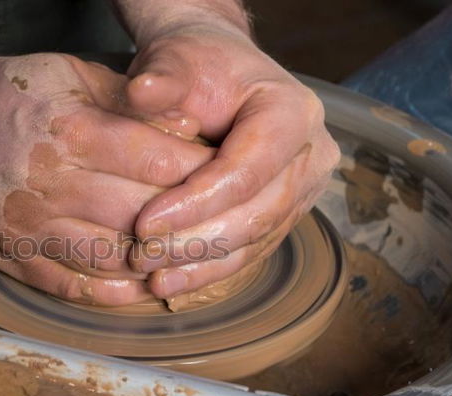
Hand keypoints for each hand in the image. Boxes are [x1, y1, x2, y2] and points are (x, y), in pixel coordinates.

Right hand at [0, 51, 214, 304]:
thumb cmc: (8, 94)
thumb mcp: (70, 74)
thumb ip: (129, 101)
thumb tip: (189, 129)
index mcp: (72, 129)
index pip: (158, 160)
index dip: (200, 173)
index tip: (225, 178)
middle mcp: (52, 182)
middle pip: (143, 214)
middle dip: (189, 223)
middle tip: (219, 225)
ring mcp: (29, 224)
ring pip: (112, 257)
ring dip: (156, 264)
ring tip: (185, 259)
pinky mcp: (11, 253)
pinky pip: (70, 285)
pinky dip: (111, 293)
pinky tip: (139, 285)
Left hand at [124, 19, 340, 298]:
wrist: (214, 71)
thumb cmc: (195, 63)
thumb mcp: (176, 58)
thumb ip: (162, 76)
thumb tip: (141, 91)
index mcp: (293, 112)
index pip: (246, 170)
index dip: (195, 202)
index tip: (144, 222)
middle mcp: (310, 154)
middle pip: (256, 213)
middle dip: (195, 241)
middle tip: (142, 256)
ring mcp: (302, 189)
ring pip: (254, 240)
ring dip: (201, 265)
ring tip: (153, 278)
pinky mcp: (282, 214)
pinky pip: (249, 250)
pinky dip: (208, 269)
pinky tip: (170, 282)